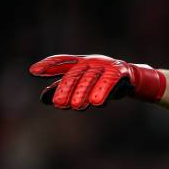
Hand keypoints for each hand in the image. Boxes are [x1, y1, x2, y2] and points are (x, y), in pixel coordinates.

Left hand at [29, 54, 165, 108]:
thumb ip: (66, 90)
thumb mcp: (84, 86)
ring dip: (83, 93)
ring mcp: (106, 65)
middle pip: (75, 74)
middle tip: (60, 104)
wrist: (134, 81)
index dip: (48, 65)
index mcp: (81, 62)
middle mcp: (92, 61)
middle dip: (66, 88)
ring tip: (76, 107)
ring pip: (91, 79)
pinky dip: (103, 91)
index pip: (62, 61)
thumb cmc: (104, 83)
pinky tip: (97, 103)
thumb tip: (43, 99)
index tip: (34, 71)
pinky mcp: (120, 71)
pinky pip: (109, 82)